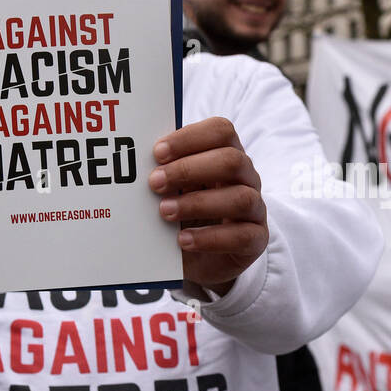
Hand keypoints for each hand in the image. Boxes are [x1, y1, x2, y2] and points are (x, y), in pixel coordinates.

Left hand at [150, 117, 267, 295]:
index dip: (190, 138)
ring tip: (165, 212)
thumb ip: (165, 172)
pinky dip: (210, 238)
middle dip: (189, 169)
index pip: (221, 131)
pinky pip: (243, 236)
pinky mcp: (256, 241)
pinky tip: (183, 240)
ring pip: (241, 198)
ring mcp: (256, 210)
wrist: (199, 259)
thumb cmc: (185, 215)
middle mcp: (247, 178)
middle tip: (155, 183)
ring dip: (198, 203)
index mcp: (228, 155)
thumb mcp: (175, 189)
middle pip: (232, 161)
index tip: (157, 153)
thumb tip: (134, 162)